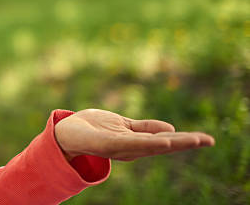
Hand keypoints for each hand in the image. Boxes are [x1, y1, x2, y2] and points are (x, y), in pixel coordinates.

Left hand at [54, 109, 214, 160]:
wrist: (65, 133)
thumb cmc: (94, 129)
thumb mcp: (124, 126)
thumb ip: (145, 128)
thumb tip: (170, 128)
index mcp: (136, 142)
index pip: (165, 140)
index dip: (186, 140)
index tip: (207, 139)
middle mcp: (131, 148)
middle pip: (162, 145)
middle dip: (186, 143)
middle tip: (209, 141)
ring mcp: (120, 148)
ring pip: (150, 145)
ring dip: (172, 143)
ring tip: (192, 140)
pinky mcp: (107, 145)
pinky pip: (130, 144)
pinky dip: (147, 143)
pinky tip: (164, 142)